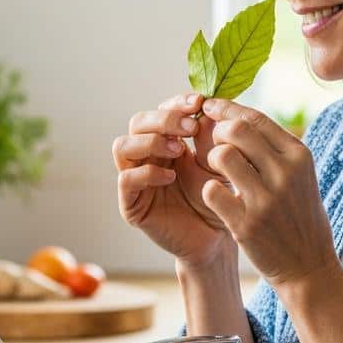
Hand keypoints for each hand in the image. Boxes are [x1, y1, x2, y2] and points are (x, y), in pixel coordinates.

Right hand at [113, 93, 234, 267]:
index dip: (177, 103)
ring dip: (150, 142)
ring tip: (178, 150)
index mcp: (167, 140)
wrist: (216, 240)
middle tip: (190, 127)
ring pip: (122, 146)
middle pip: (137, 122)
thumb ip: (213, 137)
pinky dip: (147, 173)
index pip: (161, 110)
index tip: (200, 102)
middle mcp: (146, 156)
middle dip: (163, 119)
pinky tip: (170, 176)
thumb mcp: (220, 163)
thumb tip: (208, 105)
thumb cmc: (217, 199)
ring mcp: (136, 179)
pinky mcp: (131, 204)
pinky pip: (126, 179)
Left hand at [198, 98, 337, 287]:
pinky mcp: (247, 224)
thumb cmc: (298, 215)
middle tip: (214, 144)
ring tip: (217, 171)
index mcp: (299, 155)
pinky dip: (209, 191)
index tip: (209, 107)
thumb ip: (273, 147)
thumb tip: (233, 115)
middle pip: (236, 130)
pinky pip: (211, 191)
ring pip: (221, 156)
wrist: (308, 266)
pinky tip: (218, 198)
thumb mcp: (299, 175)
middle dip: (217, 132)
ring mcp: (266, 199)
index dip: (226, 108)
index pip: (255, 118)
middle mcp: (285, 173)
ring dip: (211, 159)